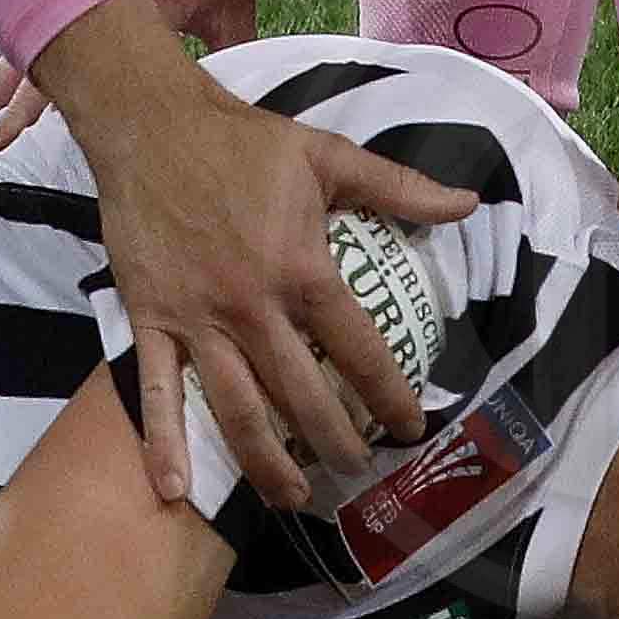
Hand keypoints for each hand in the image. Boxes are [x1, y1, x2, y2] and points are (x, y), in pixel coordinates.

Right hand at [67, 42, 473, 511]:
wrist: (150, 122)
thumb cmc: (243, 139)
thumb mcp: (328, 155)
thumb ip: (399, 187)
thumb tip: (468, 203)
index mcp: (301, 268)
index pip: (359, 349)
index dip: (390, 395)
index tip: (411, 427)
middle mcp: (251, 306)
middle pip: (301, 395)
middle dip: (336, 441)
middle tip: (358, 470)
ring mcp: (196, 319)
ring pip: (235, 408)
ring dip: (266, 462)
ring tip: (293, 496)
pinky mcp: (149, 319)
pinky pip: (155, 391)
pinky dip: (162, 444)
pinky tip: (174, 491)